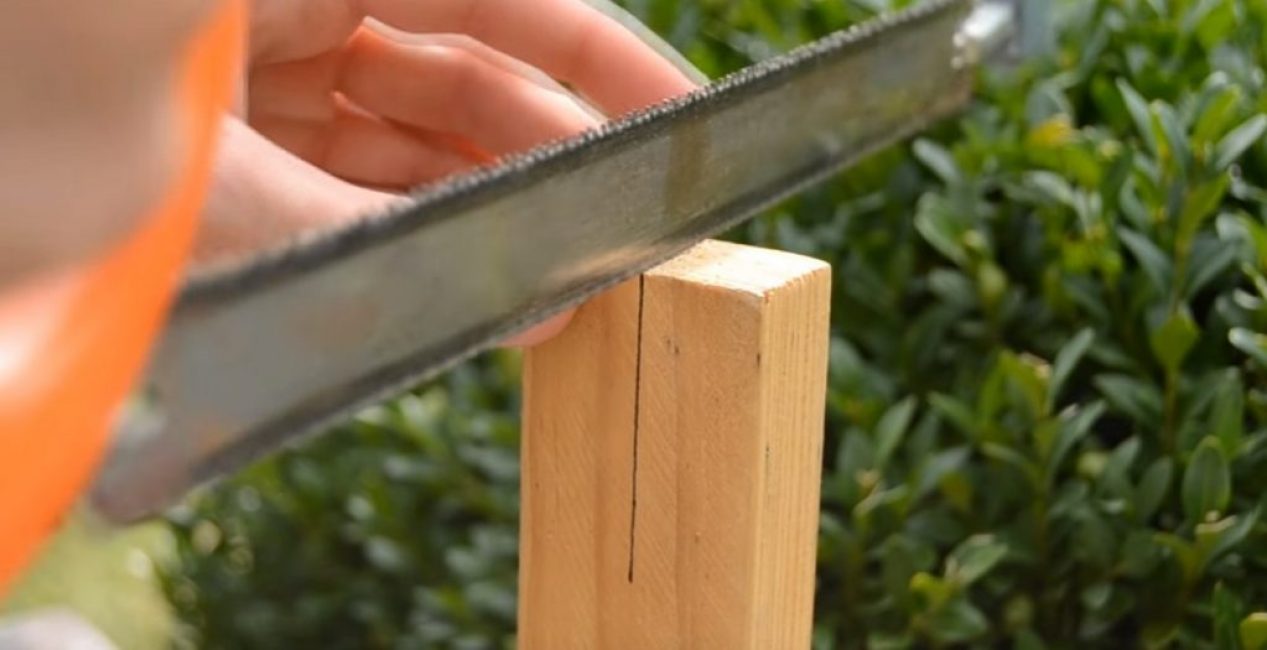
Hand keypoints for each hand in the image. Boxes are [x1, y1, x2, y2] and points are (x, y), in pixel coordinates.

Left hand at [201, 0, 698, 344]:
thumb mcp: (225, 192)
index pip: (501, 0)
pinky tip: (465, 279)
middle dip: (543, 161)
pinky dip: (407, 229)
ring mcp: (267, 73)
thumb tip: (532, 313)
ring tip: (548, 282)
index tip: (680, 119)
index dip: (604, 60)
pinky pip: (354, 175)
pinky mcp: (245, 137)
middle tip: (614, 236)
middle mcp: (299, 10)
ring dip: (482, 211)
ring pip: (415, 136)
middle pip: (468, 76)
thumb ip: (379, 247)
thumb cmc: (45, 141)